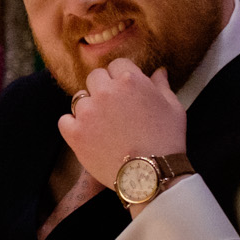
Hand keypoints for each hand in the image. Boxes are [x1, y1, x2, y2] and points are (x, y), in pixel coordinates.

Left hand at [58, 58, 185, 200]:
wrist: (151, 174)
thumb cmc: (167, 139)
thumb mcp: (174, 107)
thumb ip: (161, 85)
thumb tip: (159, 70)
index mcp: (130, 80)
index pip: (116, 64)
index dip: (121, 77)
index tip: (126, 91)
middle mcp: (105, 91)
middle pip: (95, 77)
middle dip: (103, 88)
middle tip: (114, 108)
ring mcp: (87, 112)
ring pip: (79, 98)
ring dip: (89, 107)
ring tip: (104, 125)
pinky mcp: (74, 132)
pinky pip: (65, 120)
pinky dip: (73, 125)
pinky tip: (88, 134)